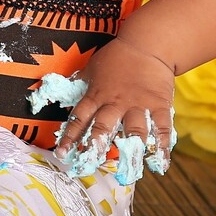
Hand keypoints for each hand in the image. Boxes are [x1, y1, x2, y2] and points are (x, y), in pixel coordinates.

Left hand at [54, 37, 174, 180]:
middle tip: (89, 165)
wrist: (146, 44)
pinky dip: (161, 148)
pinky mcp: (159, 106)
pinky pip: (161, 129)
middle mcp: (115, 103)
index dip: (69, 136)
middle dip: (94, 148)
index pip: (79, 118)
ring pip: (133, 131)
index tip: (62, 153)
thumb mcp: (90, 69)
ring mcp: (138, 105)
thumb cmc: (115, 57)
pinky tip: (160, 164)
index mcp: (96, 95)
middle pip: (103, 127)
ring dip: (131, 152)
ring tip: (128, 171)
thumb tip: (54, 91)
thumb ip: (78, 85)